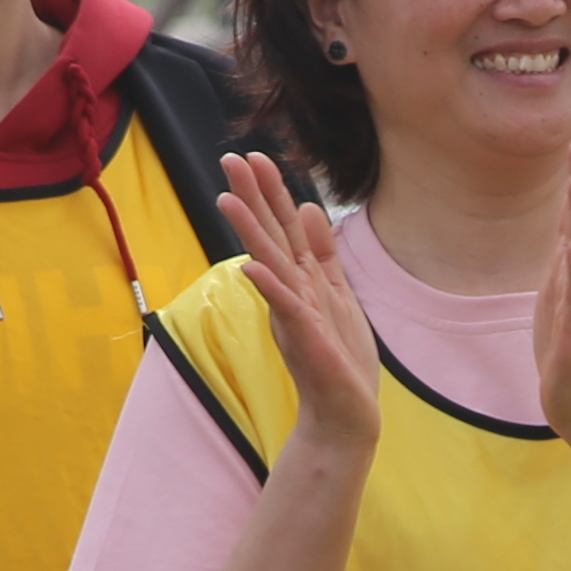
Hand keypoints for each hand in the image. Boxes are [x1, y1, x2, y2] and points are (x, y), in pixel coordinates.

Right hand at [223, 151, 379, 463]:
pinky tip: (250, 268)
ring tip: (226, 199)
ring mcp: (295, 316)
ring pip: (270, 265)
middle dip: (251, 198)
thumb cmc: (340, 359)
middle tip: (229, 158)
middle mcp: (291, 293)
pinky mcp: (305, 341)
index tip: (254, 155)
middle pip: (270, 237)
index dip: (270, 192)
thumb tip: (310, 208)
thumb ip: (322, 254)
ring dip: (250, 232)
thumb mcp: (337, 294)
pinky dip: (270, 288)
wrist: (345, 416)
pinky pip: (286, 310)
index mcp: (301, 280)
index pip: (283, 228)